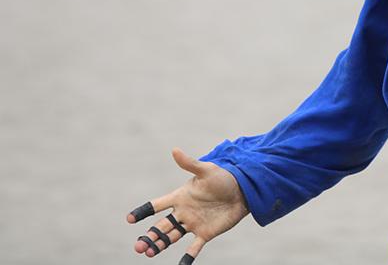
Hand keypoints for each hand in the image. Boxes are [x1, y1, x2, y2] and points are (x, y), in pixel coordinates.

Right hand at [126, 148, 249, 262]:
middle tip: (138, 247)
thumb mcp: (205, 170)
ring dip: (159, 245)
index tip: (129, 219)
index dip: (143, 211)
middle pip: (160, 226)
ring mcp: (193, 224)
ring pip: (171, 237)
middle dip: (148, 236)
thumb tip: (174, 150)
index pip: (157, 205)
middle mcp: (183, 212)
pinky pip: (193, 248)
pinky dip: (187, 258)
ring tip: (148, 253)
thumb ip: (189, 164)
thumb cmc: (223, 178)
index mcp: (180, 197)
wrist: (243, 190)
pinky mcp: (205, 233)